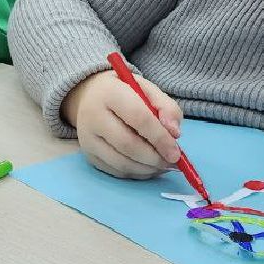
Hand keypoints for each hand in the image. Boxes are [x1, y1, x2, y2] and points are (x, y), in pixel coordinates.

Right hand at [62, 69, 183, 178]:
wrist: (88, 96)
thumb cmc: (123, 92)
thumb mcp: (147, 90)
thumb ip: (166, 107)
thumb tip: (174, 134)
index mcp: (110, 93)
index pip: (139, 118)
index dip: (160, 138)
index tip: (176, 152)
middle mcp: (93, 116)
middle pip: (128, 144)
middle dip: (154, 158)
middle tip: (171, 162)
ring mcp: (87, 139)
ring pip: (121, 163)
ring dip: (147, 169)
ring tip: (162, 165)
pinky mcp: (88, 155)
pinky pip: (115, 171)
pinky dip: (136, 174)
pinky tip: (148, 167)